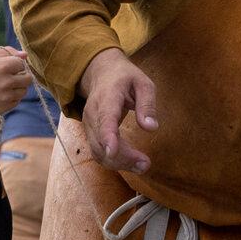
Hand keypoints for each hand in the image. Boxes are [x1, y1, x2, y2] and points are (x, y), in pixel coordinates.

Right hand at [0, 47, 29, 117]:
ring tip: (3, 87)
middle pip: (28, 79)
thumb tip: (24, 55)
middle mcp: (8, 82)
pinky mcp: (5, 107)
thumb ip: (6, 52)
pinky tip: (0, 95)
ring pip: (24, 91)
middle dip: (20, 76)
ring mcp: (7, 96)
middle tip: (9, 77)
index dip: (15, 65)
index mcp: (3, 66)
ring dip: (17, 88)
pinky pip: (16, 101)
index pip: (22, 64)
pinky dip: (11, 98)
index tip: (7, 68)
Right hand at [77, 48, 156, 172]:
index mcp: (107, 97)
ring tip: (142, 166)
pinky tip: (130, 164)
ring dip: (119, 164)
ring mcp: (88, 125)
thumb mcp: (143, 83)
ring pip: (98, 152)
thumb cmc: (125, 78)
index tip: (112, 152)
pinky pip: (98, 153)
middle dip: (123, 157)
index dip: (107, 136)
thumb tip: (151, 128)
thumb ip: (148, 104)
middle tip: (146, 164)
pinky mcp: (90, 134)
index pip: (105, 119)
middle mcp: (93, 113)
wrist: (100, 73)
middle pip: (101, 142)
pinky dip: (113, 162)